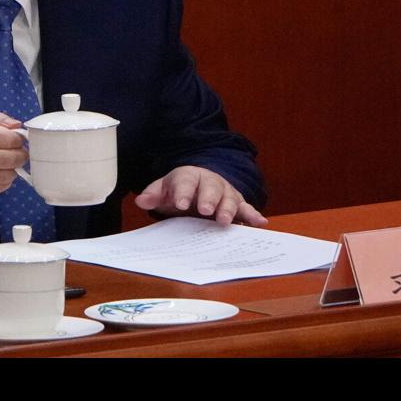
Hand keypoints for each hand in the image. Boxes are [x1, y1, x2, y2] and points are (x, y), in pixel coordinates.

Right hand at [0, 111, 26, 194]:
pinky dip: (3, 183)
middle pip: (9, 160)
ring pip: (4, 178)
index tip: (19, 140)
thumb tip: (17, 125)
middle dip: (21, 157)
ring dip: (13, 171)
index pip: (8, 140)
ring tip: (9, 164)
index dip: (19, 140)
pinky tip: (0, 174)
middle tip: (20, 153)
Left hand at [134, 165, 267, 225]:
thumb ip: (154, 194)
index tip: (180, 202)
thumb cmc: (180, 190)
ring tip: (225, 221)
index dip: (183, 192)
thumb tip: (141, 200)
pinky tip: (260, 223)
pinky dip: (253, 215)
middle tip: (205, 210)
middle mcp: (210, 182)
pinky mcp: (237, 204)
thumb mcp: (164, 190)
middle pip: (210, 188)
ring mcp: (225, 193)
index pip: (185, 182)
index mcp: (189, 176)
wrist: (200, 184)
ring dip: (228, 209)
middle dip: (208, 199)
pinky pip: (246, 209)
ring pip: (229, 198)